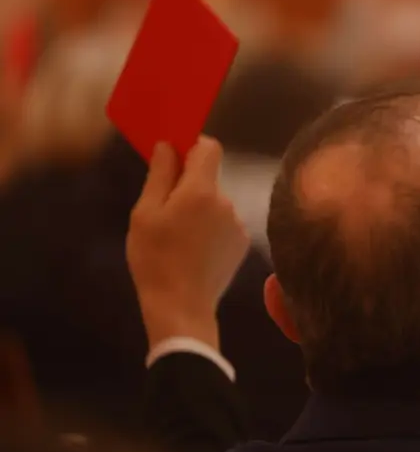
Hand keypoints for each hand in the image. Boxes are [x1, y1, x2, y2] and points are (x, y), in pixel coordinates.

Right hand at [127, 137, 249, 351]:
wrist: (182, 307)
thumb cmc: (155, 259)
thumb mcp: (145, 214)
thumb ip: (160, 175)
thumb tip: (168, 145)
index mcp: (202, 191)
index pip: (208, 147)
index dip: (191, 146)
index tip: (173, 157)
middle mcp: (227, 202)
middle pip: (208, 178)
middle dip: (187, 186)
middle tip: (163, 211)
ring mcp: (238, 223)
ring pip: (215, 203)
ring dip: (198, 210)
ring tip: (176, 238)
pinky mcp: (243, 243)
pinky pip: (224, 223)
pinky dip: (210, 229)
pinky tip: (193, 251)